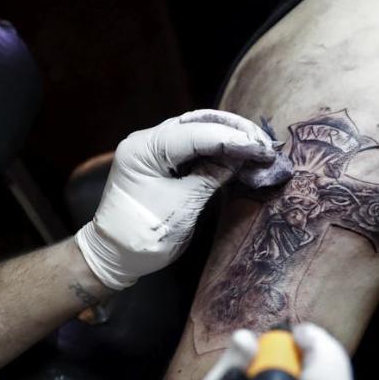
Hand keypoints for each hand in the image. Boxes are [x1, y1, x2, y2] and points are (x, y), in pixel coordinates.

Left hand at [75, 110, 290, 289]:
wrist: (114, 256)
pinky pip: (191, 146)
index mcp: (143, 150)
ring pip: (196, 131)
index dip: (232, 140)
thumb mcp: (183, 206)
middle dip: (233, 130)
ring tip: (257, 147)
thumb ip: (212, 176)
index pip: (195, 134)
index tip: (262, 149)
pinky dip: (216, 149)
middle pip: (196, 123)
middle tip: (264, 144)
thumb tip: (242, 156)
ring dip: (227, 137)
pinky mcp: (160, 162)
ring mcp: (152, 150)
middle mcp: (145, 141)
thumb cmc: (143, 235)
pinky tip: (239, 154)